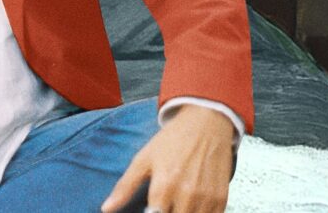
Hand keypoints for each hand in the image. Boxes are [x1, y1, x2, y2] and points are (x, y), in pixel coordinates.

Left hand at [101, 104, 234, 212]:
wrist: (206, 123)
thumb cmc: (172, 140)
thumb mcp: (143, 159)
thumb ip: (125, 186)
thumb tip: (106, 208)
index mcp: (164, 186)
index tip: (149, 210)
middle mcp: (186, 195)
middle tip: (162, 205)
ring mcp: (206, 199)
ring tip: (175, 204)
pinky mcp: (221, 199)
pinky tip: (190, 206)